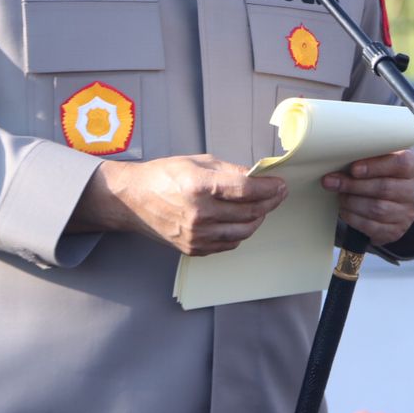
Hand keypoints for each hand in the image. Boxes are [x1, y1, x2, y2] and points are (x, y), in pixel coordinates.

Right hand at [75, 154, 286, 256]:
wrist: (133, 199)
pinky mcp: (194, 249)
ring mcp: (196, 236)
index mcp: (200, 187)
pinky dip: (241, 231)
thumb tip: (258, 175)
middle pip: (250, 212)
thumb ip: (230, 171)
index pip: (247, 189)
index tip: (280, 184)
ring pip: (244, 231)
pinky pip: (229, 243)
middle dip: (270, 202)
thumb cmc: (164, 176)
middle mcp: (199, 214)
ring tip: (261, 206)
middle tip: (277, 193)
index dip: (269, 187)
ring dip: (258, 218)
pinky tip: (241, 219)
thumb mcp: (198, 162)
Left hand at [321, 148, 413, 246]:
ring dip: (351, 201)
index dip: (375, 166)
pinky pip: (372, 227)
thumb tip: (346, 151)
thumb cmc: (390, 172)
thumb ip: (375, 152)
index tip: (354, 168)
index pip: (400, 163)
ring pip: (376, 209)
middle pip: (384, 188)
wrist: (401, 199)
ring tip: (338, 194)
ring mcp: (407, 214)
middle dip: (353, 185)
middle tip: (332, 181)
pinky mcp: (395, 231)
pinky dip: (353, 218)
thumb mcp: (390, 157)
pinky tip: (345, 209)